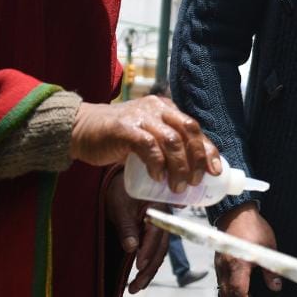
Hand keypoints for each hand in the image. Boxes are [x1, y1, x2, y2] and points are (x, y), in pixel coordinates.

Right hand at [70, 94, 220, 191]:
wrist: (81, 129)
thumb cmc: (117, 138)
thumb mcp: (146, 138)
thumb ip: (164, 149)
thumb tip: (188, 181)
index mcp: (166, 109)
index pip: (194, 128)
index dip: (208, 150)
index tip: (216, 172)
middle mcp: (157, 108)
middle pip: (188, 131)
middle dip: (197, 159)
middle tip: (195, 182)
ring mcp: (141, 116)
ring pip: (172, 140)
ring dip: (179, 166)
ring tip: (178, 187)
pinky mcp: (124, 127)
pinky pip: (148, 145)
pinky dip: (157, 163)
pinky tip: (158, 178)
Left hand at [104, 171, 171, 292]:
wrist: (119, 181)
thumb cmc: (119, 189)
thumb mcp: (119, 206)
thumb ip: (126, 226)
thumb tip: (131, 249)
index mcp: (158, 208)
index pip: (156, 233)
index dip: (148, 250)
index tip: (138, 265)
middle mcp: (164, 218)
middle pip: (161, 247)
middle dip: (149, 269)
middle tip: (135, 287)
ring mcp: (160, 226)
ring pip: (159, 251)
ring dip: (149, 271)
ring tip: (135, 288)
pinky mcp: (153, 232)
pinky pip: (155, 250)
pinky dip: (148, 263)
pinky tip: (140, 276)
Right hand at [214, 203, 280, 296]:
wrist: (236, 213)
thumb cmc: (253, 227)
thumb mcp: (268, 247)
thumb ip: (271, 269)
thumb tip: (276, 287)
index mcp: (237, 265)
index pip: (238, 293)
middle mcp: (225, 269)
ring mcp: (220, 267)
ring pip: (223, 293)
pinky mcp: (219, 265)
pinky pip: (222, 286)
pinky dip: (230, 295)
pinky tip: (241, 296)